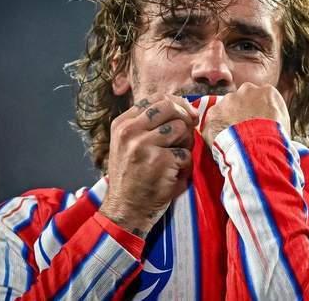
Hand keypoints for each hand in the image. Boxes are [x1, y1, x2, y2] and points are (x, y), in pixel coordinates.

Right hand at [99, 94, 198, 237]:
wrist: (126, 209)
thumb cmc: (134, 176)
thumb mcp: (130, 144)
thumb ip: (149, 124)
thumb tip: (184, 107)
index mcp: (122, 124)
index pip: (156, 99)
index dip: (177, 105)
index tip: (186, 116)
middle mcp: (130, 131)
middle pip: (170, 107)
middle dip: (185, 119)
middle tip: (185, 137)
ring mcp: (143, 145)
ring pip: (182, 128)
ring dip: (186, 144)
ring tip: (175, 159)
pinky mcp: (159, 161)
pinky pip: (186, 153)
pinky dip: (185, 166)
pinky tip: (173, 175)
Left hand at [202, 83, 290, 146]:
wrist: (258, 147)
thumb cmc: (275, 138)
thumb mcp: (285, 123)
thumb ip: (274, 116)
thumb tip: (272, 123)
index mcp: (267, 91)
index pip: (260, 98)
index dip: (257, 112)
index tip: (256, 123)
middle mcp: (247, 90)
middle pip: (241, 99)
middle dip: (240, 112)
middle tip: (243, 130)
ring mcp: (228, 100)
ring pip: (225, 109)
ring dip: (227, 121)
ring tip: (232, 139)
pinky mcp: (213, 112)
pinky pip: (213, 121)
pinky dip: (216, 131)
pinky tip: (223, 143)